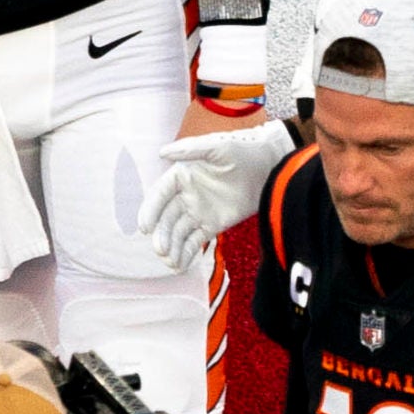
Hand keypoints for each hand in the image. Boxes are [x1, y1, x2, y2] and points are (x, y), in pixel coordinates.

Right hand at [139, 123, 297, 271]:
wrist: (269, 169)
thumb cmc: (242, 153)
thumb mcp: (218, 148)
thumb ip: (190, 149)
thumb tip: (162, 152)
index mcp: (179, 177)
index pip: (159, 196)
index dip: (150, 211)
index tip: (145, 227)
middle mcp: (184, 196)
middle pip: (166, 219)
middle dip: (161, 236)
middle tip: (161, 250)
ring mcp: (196, 212)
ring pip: (177, 233)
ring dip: (171, 248)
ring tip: (171, 263)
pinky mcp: (210, 226)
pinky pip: (194, 242)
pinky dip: (186, 254)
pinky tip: (181, 266)